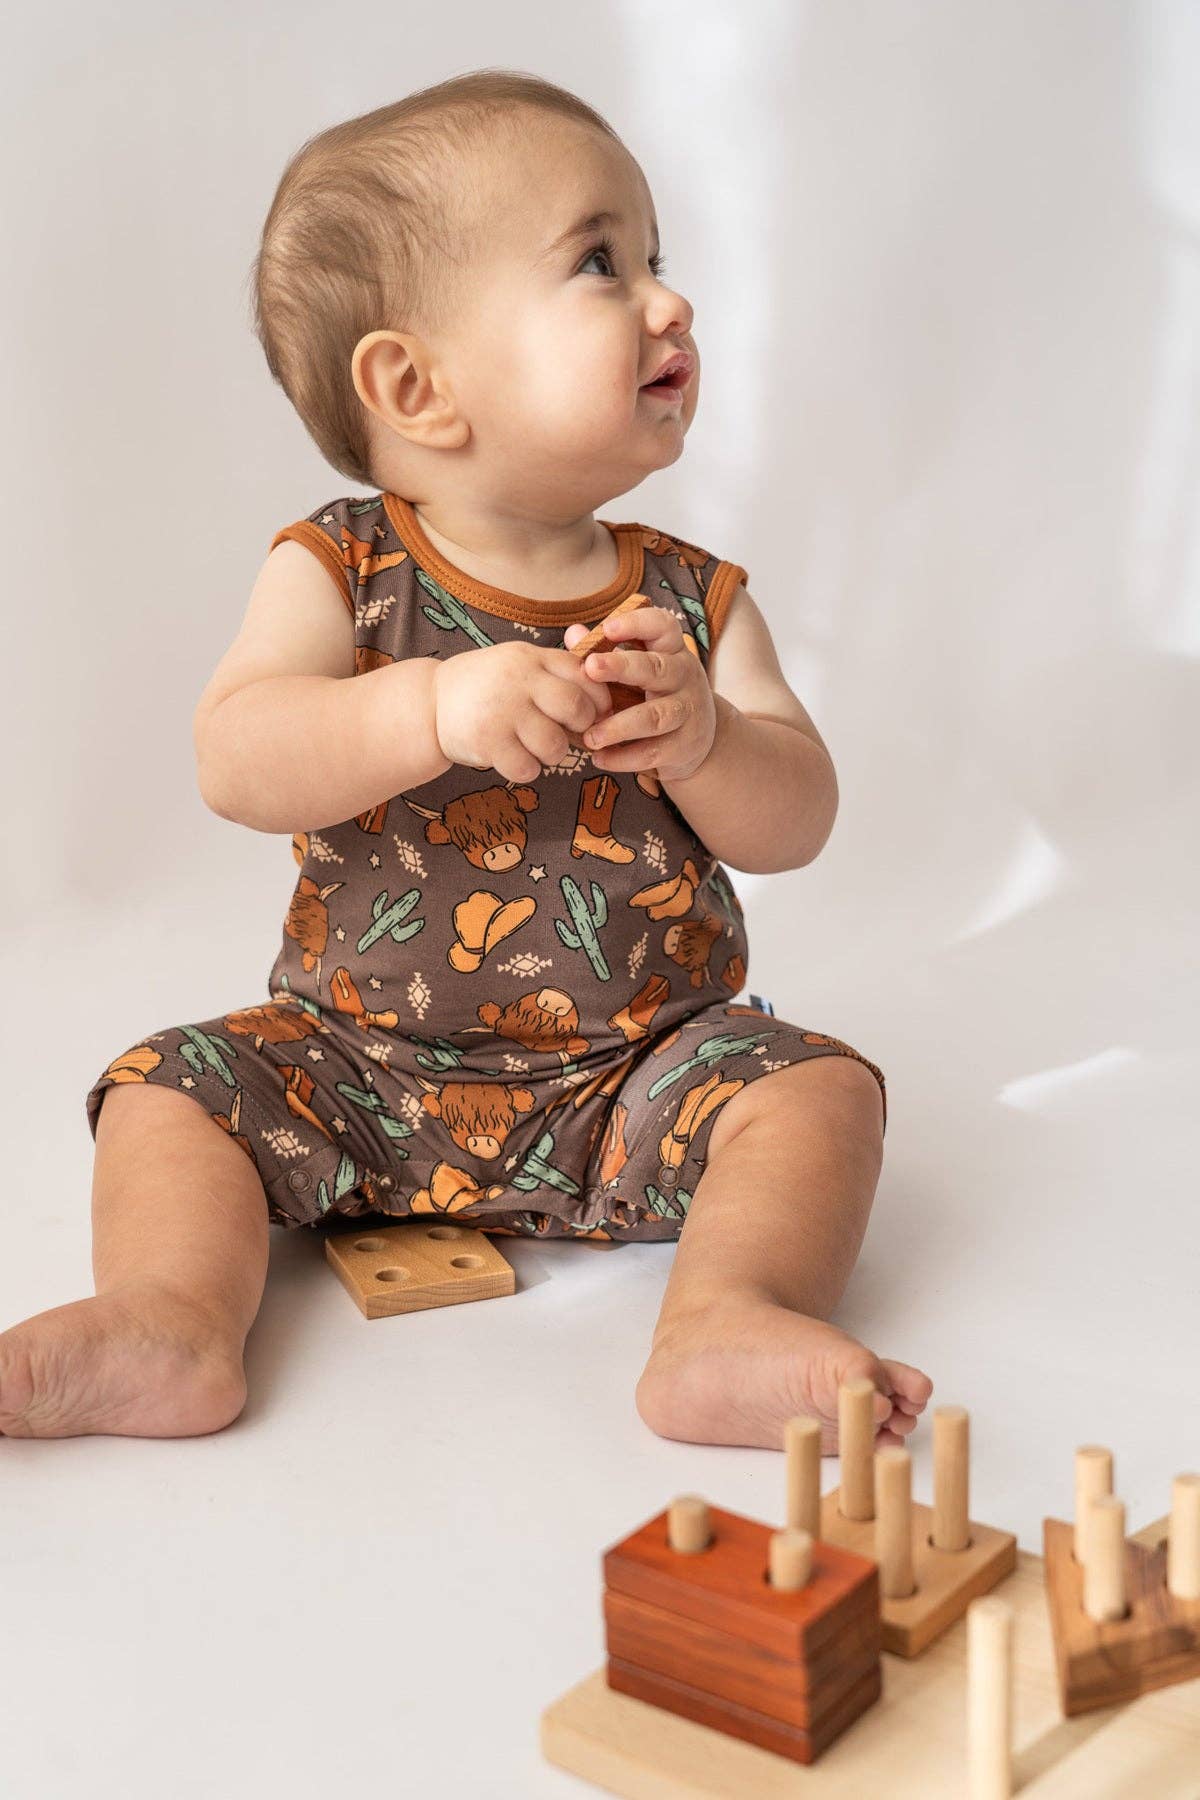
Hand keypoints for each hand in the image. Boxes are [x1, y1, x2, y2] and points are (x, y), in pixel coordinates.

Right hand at [432, 640, 612, 782]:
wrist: (429, 702)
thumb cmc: (487, 687)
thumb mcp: (519, 664)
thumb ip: (558, 672)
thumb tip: (608, 699)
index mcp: (531, 657)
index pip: (587, 675)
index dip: (598, 700)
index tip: (588, 713)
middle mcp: (518, 679)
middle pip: (576, 709)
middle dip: (580, 729)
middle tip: (564, 732)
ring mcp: (502, 711)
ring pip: (555, 745)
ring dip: (552, 754)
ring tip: (533, 746)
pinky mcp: (487, 742)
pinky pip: (528, 769)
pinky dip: (526, 770)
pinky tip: (513, 758)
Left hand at [562, 605, 715, 781]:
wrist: (697, 738)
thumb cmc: (653, 693)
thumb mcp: (635, 669)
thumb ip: (604, 652)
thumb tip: (573, 634)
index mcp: (671, 650)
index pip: (663, 626)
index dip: (638, 623)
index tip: (608, 628)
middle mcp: (684, 676)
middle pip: (656, 669)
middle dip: (622, 666)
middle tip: (590, 667)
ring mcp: (688, 711)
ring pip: (654, 717)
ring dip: (619, 726)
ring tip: (590, 736)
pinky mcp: (685, 745)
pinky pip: (654, 752)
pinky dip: (624, 757)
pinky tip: (600, 758)